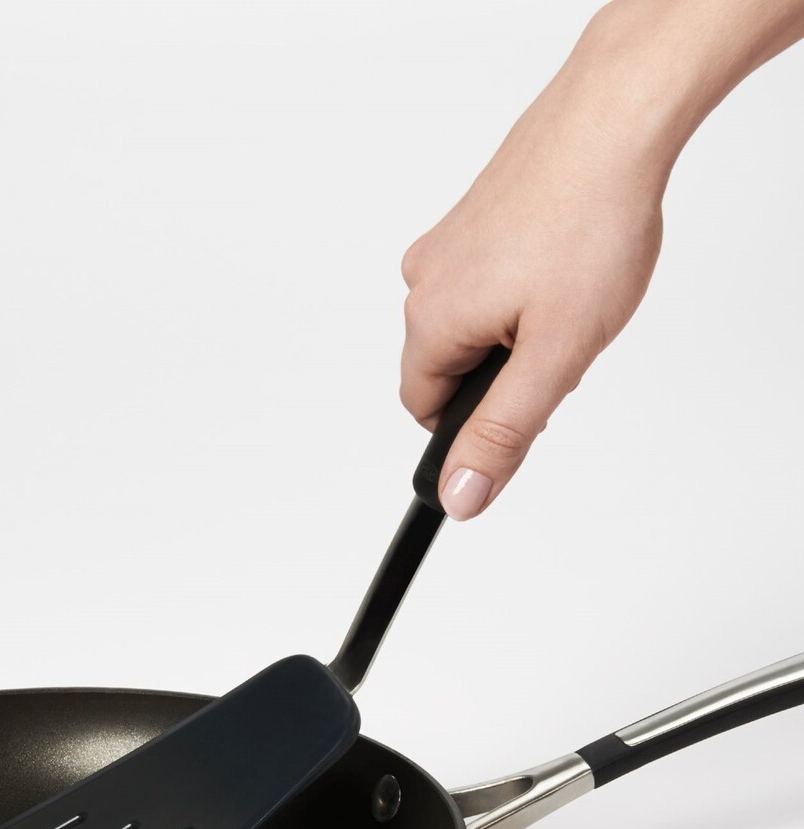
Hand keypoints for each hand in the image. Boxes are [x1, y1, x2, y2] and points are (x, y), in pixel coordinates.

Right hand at [400, 48, 664, 519]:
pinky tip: (565, 263)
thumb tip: (459, 498)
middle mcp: (422, 282)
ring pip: (470, 323)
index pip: (423, 412)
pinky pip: (485, 279)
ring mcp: (445, 245)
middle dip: (501, 372)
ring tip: (571, 297)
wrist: (614, 122)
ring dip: (514, 328)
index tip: (526, 408)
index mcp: (429, 323)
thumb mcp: (552, 357)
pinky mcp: (471, 217)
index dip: (475, 424)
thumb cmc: (587, 226)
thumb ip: (501, 435)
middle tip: (562, 344)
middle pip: (447, 366)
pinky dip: (521, 286)